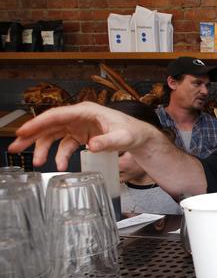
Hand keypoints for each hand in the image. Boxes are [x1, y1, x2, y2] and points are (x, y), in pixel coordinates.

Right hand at [8, 101, 152, 169]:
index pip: (57, 115)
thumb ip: (107, 142)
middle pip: (50, 124)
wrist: (140, 137)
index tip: (23, 131)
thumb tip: (91, 146)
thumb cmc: (132, 132)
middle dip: (32, 135)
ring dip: (43, 148)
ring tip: (37, 163)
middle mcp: (79, 116)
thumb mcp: (122, 138)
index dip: (39, 123)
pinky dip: (61, 155)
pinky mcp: (81, 136)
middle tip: (15, 146)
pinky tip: (61, 166)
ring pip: (54, 135)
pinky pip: (65, 145)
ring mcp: (78, 126)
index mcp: (86, 111)